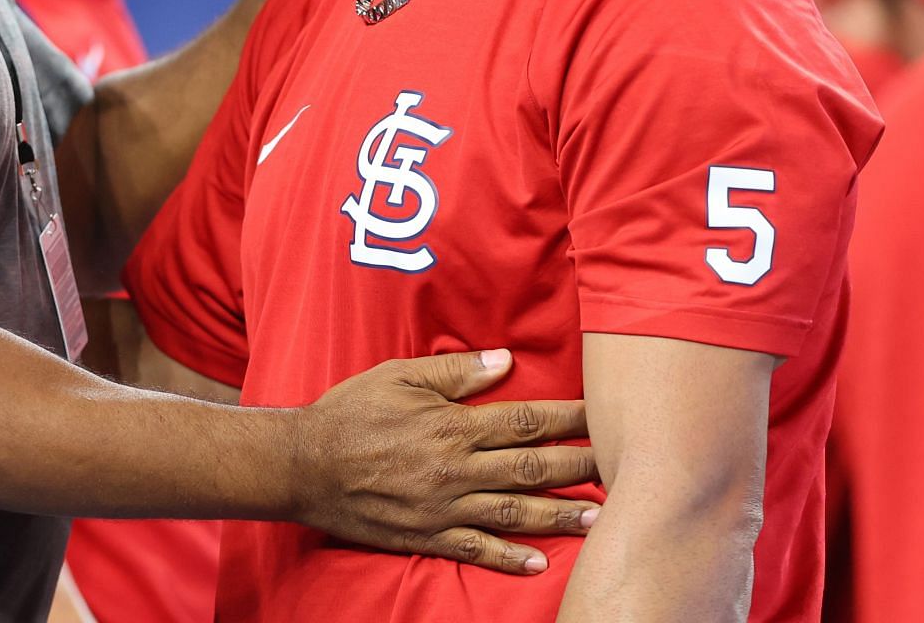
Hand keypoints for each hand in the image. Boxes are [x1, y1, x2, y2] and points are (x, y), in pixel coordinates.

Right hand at [287, 349, 598, 574]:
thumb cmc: (351, 412)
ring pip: (514, 512)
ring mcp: (443, 507)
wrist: (304, 464)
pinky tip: (538, 562)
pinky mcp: (426, 535)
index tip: (601, 416)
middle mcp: (456, 469)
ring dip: (560, 516)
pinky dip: (508, 558)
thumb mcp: (400, 376)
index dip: (568, 419)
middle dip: (579, 467)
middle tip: (620, 467)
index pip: (526, 422)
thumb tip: (505, 362)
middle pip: (531, 469)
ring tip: (599, 518)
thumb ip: (456, 373)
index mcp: (453, 427)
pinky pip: (475, 550)